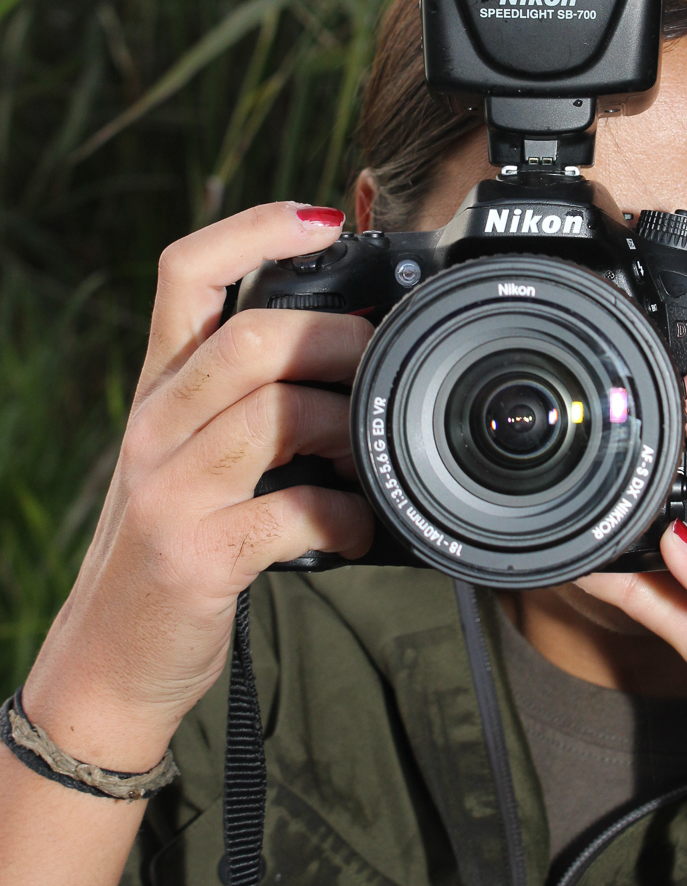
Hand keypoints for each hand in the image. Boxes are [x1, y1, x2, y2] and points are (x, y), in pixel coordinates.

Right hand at [22, 203, 372, 771]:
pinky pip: (292, 513)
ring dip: (347, 423)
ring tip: (371, 450)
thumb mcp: (192, 459)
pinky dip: (345, 517)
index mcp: (160, 390)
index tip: (323, 219)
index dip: (254, 229)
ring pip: (274, 412)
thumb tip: (354, 356)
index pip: (185, 272)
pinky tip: (357, 529)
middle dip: (337, 338)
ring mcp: (169, 491)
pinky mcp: (195, 557)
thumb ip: (248, 404)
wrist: (108, 666)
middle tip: (380, 363)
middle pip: (251, 336)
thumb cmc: (171, 550)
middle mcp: (155, 427)